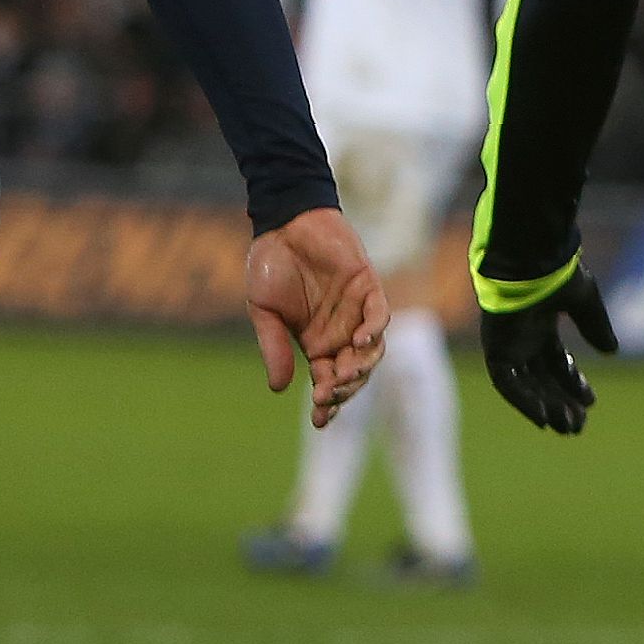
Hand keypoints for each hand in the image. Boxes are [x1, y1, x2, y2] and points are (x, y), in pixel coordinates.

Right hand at [243, 206, 388, 426]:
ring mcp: (357, 312)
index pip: (327, 382)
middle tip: (328, 396)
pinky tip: (360, 340)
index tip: (320, 420)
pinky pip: (380, 316)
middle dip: (344, 390)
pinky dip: (375, 330)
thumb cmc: (271, 265)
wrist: (284, 223)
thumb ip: (272, 347)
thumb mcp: (263, 312)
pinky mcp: (369, 288)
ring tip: (346, 375)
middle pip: (353, 373)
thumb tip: (278, 389)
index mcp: (315, 344)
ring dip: (361, 367)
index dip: (327, 403)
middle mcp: (340, 334)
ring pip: (371, 351)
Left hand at [479, 272, 618, 434]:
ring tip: (567, 427)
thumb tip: (611, 351)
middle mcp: (522, 338)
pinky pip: (507, 383)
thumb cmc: (555, 273)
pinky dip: (524, 402)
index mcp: (540, 323)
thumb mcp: (584, 302)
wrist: (529, 260)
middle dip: (560, 403)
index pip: (556, 362)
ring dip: (545, 407)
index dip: (573, 383)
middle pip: (541, 379)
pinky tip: (543, 418)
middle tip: (578, 425)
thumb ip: (595, 326)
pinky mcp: (495, 349)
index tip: (590, 401)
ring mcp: (507, 344)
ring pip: (526, 386)